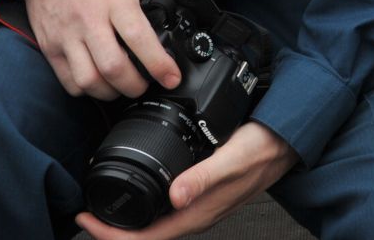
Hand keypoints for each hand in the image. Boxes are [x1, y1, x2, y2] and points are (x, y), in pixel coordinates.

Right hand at [15, 0, 178, 100]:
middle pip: (113, 68)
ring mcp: (66, 35)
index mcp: (115, 0)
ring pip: (89, 80)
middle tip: (145, 85)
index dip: (158, 64)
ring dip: (110, 92)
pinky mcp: (49, 46)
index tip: (172, 78)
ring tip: (121, 87)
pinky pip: (67, 80)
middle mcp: (89, 20)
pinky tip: (97, 82)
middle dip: (134, 86)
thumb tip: (165, 21)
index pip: (139, 38)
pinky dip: (86, 89)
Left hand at [76, 121, 296, 239]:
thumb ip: (204, 177)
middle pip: (144, 234)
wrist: (288, 142)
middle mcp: (194, 214)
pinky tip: (139, 185)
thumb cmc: (263, 150)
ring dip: (127, 217)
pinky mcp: (201, 192)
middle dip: (112, 229)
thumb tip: (174, 197)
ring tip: (104, 202)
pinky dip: (145, 201)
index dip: (110, 234)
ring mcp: (198, 205)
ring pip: (154, 221)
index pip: (145, 238)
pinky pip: (165, 208)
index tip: (85, 219)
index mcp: (196, 213)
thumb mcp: (232, 159)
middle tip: (86, 211)